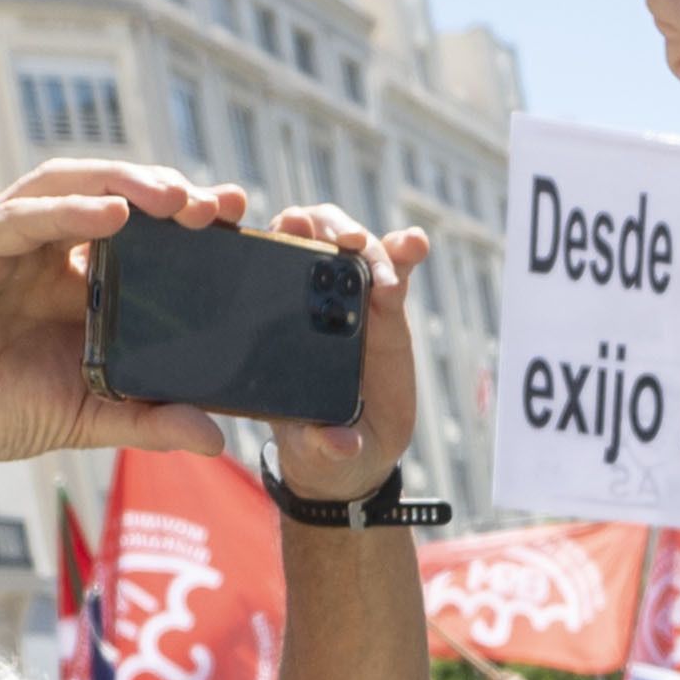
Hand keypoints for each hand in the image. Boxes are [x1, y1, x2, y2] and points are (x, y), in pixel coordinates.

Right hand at [0, 158, 253, 474]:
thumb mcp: (84, 415)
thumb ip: (147, 420)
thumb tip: (219, 440)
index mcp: (69, 275)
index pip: (137, 229)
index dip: (185, 218)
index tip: (239, 217)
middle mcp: (37, 244)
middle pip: (109, 193)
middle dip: (166, 191)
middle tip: (221, 203)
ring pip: (67, 186)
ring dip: (125, 185)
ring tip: (177, 197)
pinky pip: (18, 218)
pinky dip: (67, 211)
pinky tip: (112, 213)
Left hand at [257, 202, 431, 507]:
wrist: (355, 452)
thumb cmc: (316, 444)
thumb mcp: (311, 447)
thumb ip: (320, 443)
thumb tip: (337, 444)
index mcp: (272, 323)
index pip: (264, 260)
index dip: (275, 234)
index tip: (292, 229)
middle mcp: (306, 300)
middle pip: (310, 236)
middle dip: (327, 227)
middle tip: (349, 243)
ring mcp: (348, 300)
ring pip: (353, 248)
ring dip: (370, 245)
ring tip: (388, 273)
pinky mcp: (385, 308)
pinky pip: (394, 271)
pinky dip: (404, 252)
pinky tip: (415, 244)